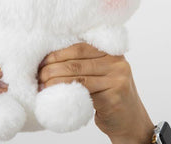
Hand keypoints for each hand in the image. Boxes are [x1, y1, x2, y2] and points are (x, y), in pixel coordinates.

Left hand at [38, 43, 153, 143]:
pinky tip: (56, 94)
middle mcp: (117, 62)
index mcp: (112, 51)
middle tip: (40, 74)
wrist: (131, 122)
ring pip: (79, 76)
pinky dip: (67, 91)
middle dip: (54, 66)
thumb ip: (86, 63)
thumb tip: (51, 58)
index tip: (44, 61)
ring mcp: (117, 78)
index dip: (59, 53)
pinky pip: (85, 91)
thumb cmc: (110, 96)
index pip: (80, 47)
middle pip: (77, 61)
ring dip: (56, 79)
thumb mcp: (102, 74)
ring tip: (43, 84)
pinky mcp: (114, 95)